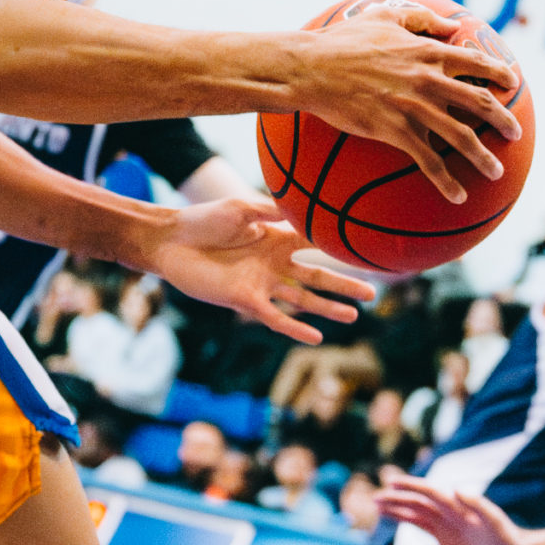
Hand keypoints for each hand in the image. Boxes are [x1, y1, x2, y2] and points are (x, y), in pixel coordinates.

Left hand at [135, 198, 374, 343]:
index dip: (340, 247)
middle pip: (317, 277)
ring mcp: (261, 283)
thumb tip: (303, 207)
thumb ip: (272, 209)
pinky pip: (275, 317)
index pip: (316, 244)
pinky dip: (295, 328)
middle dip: (344, 285)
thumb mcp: (241, 208)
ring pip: (303, 300)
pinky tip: (317, 337)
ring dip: (328, 309)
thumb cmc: (204, 220)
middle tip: (373, 292)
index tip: (368, 250)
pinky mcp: (244, 300)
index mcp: (277, 238)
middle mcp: (274, 264)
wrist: (171, 241)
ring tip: (354, 316)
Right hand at [290, 4, 523, 202]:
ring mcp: (413, 106)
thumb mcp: (383, 16)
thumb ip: (420, 19)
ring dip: (483, 157)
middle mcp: (428, 79)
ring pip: (461, 136)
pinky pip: (429, 161)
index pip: (474, 61)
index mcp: (427, 51)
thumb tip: (451, 26)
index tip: (512, 83)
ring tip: (497, 171)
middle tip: (515, 133)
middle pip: (478, 101)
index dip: (498, 72)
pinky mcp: (396, 131)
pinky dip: (447, 181)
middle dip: (502, 119)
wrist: (312, 69)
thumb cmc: (342, 41)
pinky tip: (458, 196)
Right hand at [375, 471, 533, 544]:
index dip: (410, 486)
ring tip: (378, 512)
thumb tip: (454, 489)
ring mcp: (446, 538)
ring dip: (397, 517)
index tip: (391, 482)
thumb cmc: (508, 539)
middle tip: (375, 498)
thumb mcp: (495, 521)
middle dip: (397, 501)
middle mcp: (449, 520)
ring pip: (415, 524)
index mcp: (457, 508)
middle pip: (417, 506)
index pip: (429, 493)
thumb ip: (477, 504)